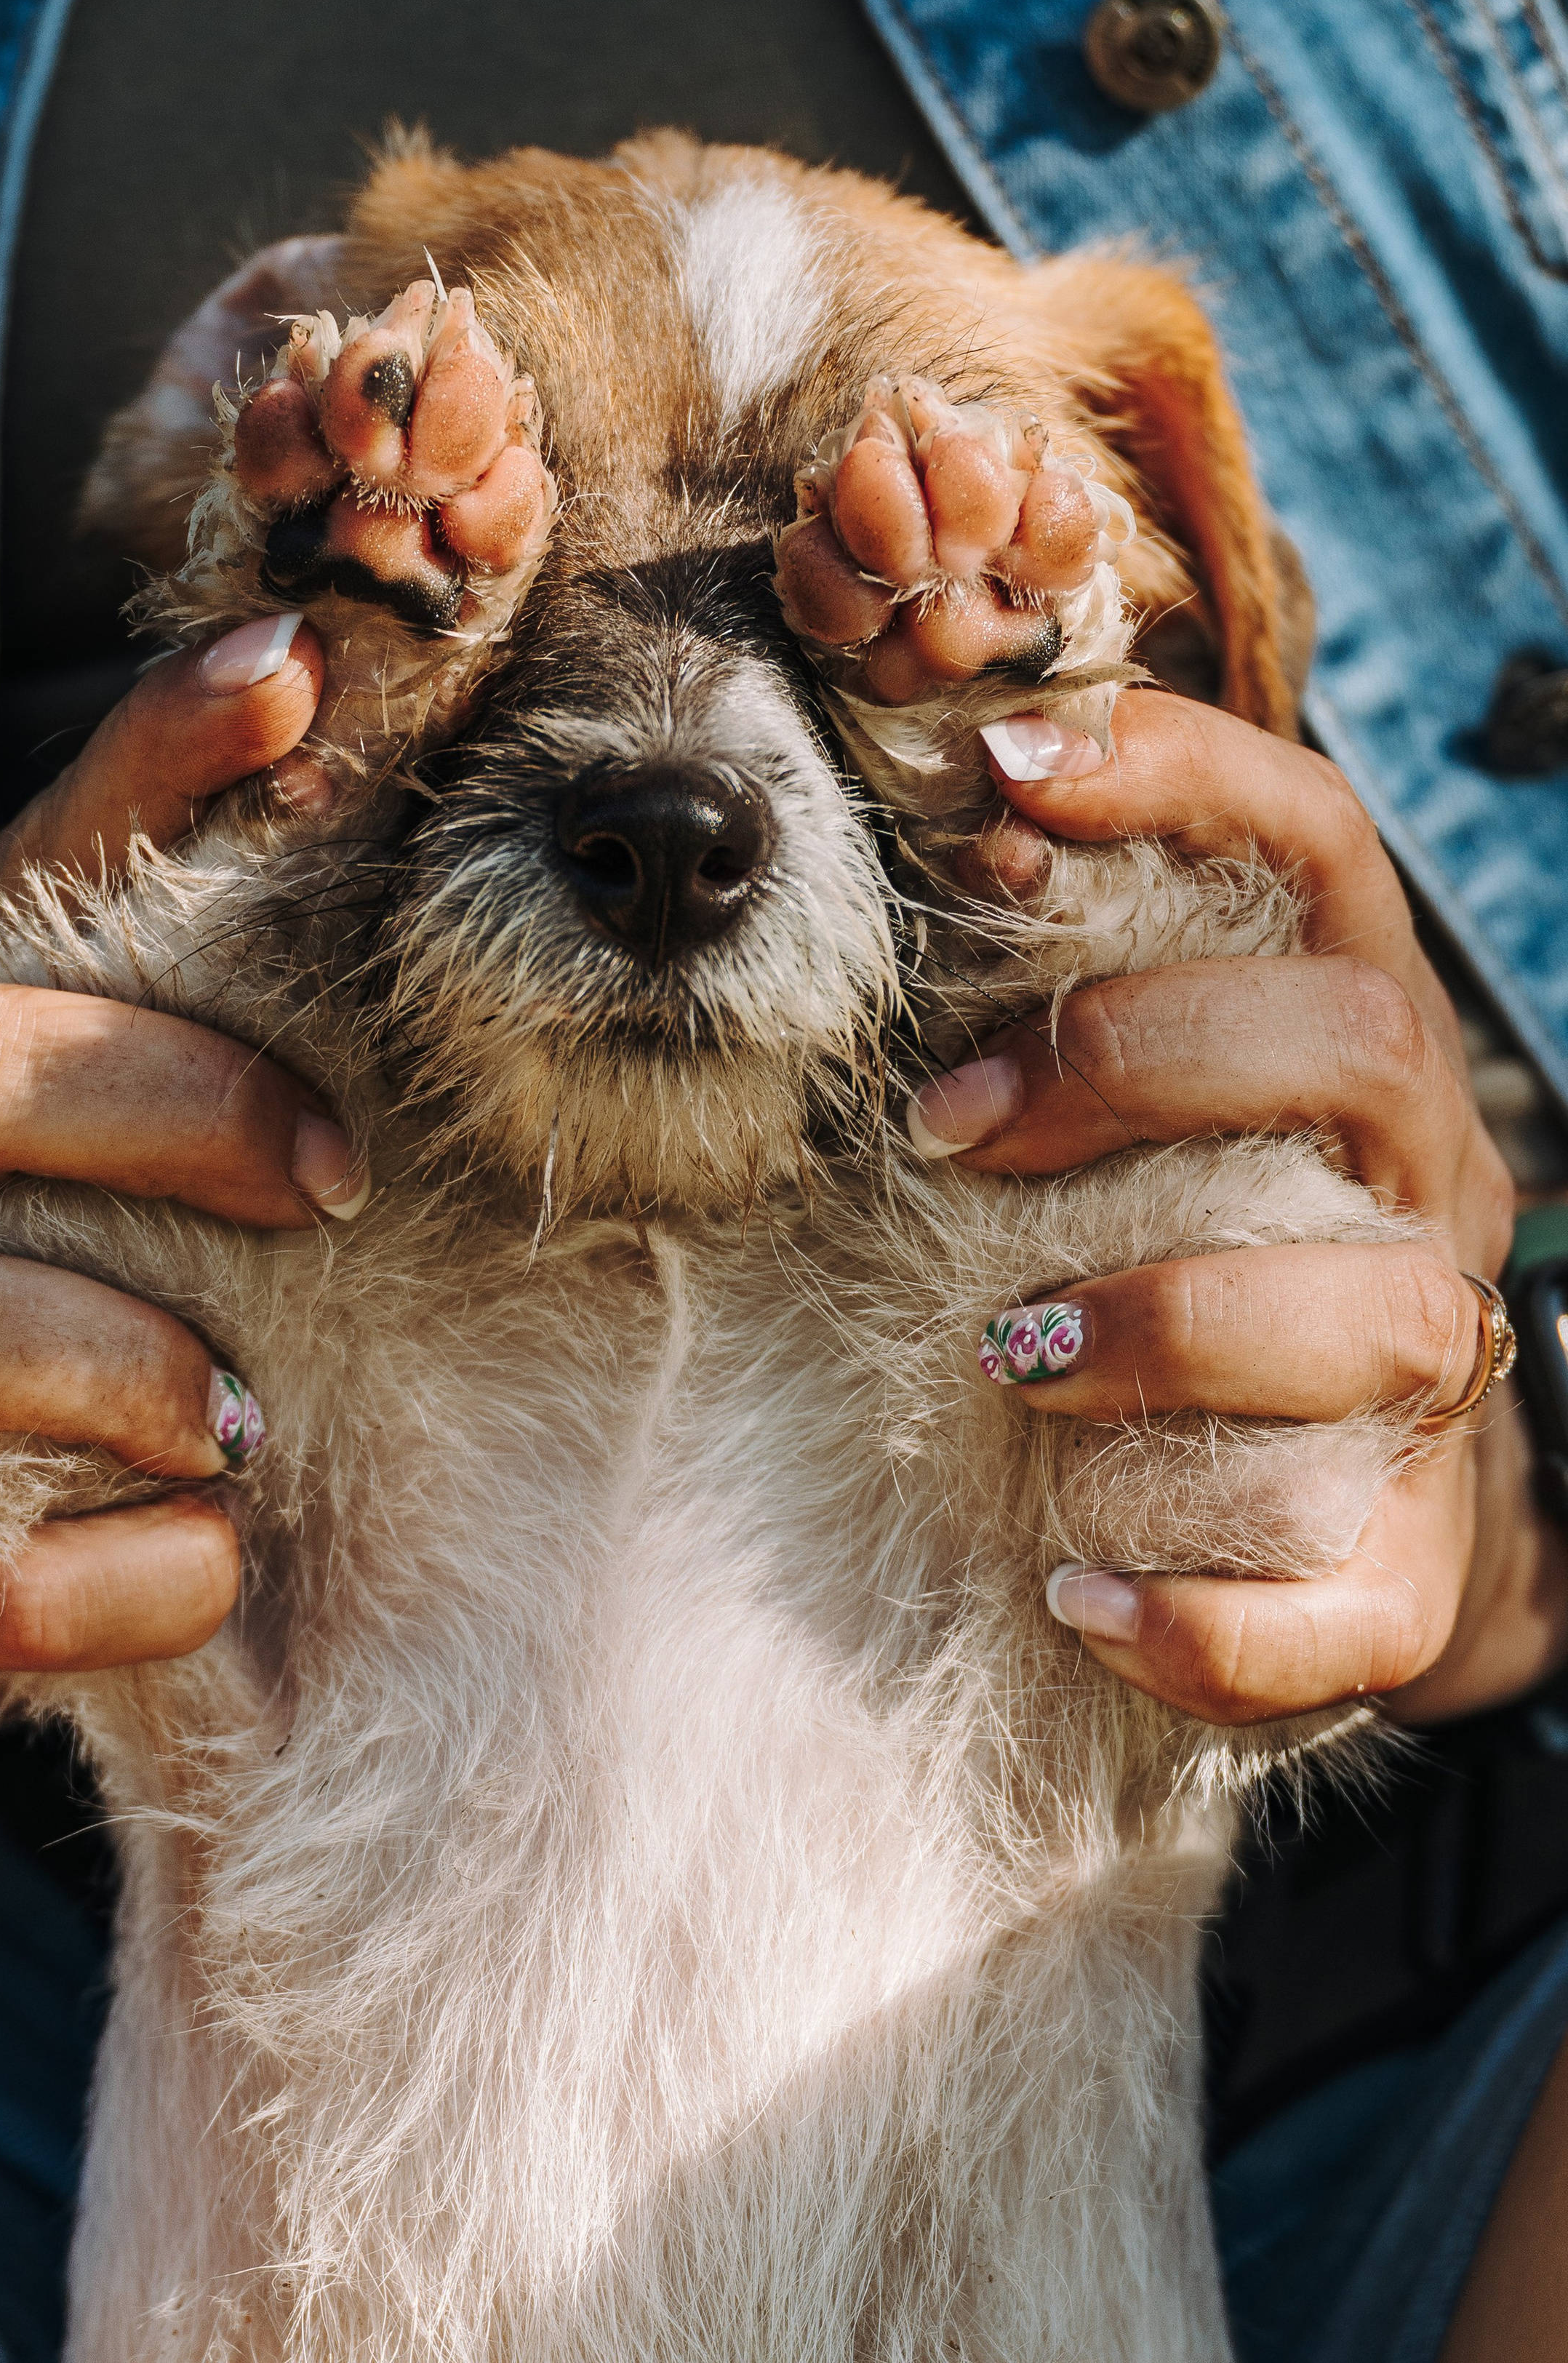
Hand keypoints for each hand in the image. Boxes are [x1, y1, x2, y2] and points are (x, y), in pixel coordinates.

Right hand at [0, 614, 363, 1718]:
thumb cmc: (75, 1240)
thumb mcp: (130, 1075)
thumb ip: (206, 934)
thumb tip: (334, 695)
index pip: (30, 856)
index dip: (156, 761)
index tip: (300, 679)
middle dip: (172, 1106)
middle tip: (336, 1180)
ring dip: (126, 1357)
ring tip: (246, 1408)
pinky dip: (137, 1567)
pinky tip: (219, 1548)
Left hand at [909, 689, 1566, 1725]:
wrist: (1338, 1518)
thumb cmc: (1191, 1254)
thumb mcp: (1141, 1109)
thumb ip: (1066, 995)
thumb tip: (947, 842)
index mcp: (1358, 1042)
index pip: (1321, 849)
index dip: (1184, 780)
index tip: (1002, 771)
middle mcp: (1424, 1186)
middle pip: (1365, 1044)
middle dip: (1143, 1057)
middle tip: (949, 1127)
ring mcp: (1438, 1379)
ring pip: (1387, 1314)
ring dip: (1172, 1317)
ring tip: (1006, 1352)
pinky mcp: (1407, 1569)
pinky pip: (1349, 1607)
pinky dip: (1208, 1614)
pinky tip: (1071, 1594)